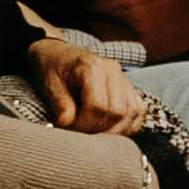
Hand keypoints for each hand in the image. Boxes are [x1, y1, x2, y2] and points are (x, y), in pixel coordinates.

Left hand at [25, 31, 144, 133]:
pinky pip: (138, 110)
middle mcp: (114, 71)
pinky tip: (110, 129)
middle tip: (80, 135)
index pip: (98, 106)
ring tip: (93, 134)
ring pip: (132, 112)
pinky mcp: (129, 87)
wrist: (59, 54)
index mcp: (92, 67)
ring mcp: (124, 79)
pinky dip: (127, 124)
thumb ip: (60, 104)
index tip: (69, 129)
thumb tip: (68, 125)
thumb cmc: (52, 69)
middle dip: (99, 129)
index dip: (84, 124)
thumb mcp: (50, 85)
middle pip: (118, 111)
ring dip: (115, 130)